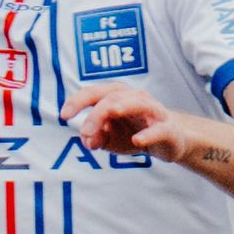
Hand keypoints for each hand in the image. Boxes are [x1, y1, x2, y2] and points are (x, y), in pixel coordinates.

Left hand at [64, 82, 188, 159]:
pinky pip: (159, 129)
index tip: (64, 115)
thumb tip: (88, 140)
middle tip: (85, 132)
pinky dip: (148, 134)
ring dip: (122, 108)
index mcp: (118, 96)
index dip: (78, 101)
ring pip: (137, 104)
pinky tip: (137, 140)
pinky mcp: (168, 129)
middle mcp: (136, 98)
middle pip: (112, 98)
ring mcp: (154, 112)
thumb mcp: (108, 138)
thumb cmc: (133, 133)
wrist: (169, 140)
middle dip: (96, 113)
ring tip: (111, 113)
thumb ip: (95, 137)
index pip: (95, 93)